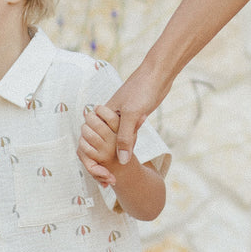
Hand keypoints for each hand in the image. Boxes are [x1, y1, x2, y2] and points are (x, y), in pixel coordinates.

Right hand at [79, 61, 170, 179]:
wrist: (158, 74)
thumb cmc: (142, 90)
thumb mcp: (132, 115)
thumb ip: (125, 137)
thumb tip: (122, 160)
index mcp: (103, 114)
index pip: (91, 138)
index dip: (94, 155)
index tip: (101, 171)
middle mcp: (110, 116)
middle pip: (101, 141)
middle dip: (104, 158)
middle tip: (108, 177)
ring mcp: (122, 116)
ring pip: (115, 139)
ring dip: (118, 153)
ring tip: (118, 169)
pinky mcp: (134, 116)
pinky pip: (127, 135)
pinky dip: (128, 145)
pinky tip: (131, 155)